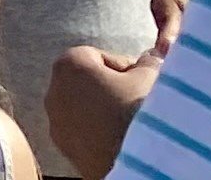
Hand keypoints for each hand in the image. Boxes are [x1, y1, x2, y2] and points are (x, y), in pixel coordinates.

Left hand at [46, 0, 182, 177]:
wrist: (140, 161)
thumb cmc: (142, 112)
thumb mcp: (153, 76)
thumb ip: (152, 58)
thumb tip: (157, 51)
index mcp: (69, 64)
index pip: (101, 56)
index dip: (126, 68)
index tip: (142, 81)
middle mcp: (53, 90)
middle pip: (90, 80)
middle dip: (114, 87)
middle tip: (139, 100)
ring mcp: (55, 120)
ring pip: (85, 105)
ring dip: (105, 108)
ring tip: (131, 120)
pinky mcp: (62, 146)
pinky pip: (81, 129)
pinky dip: (98, 130)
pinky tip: (121, 138)